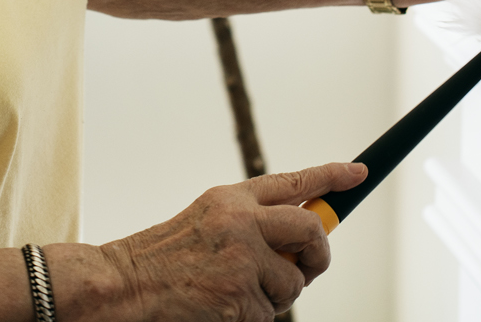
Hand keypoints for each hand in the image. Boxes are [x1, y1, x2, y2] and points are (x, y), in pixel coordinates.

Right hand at [94, 162, 366, 320]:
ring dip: (275, 297)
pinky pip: (269, 313)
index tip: (358, 173)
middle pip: (312, 231)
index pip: (293, 182)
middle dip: (318, 255)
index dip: (331, 176)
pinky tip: (221, 308)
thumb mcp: (207, 221)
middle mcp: (242, 222)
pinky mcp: (240, 296)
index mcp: (232, 199)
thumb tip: (301, 239)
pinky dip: (252, 318)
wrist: (122, 285)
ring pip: (293, 283)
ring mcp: (242, 259)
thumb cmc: (161, 259)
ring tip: (234, 293)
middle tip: (308, 267)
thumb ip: (251, 222)